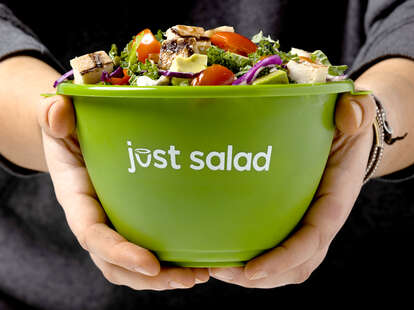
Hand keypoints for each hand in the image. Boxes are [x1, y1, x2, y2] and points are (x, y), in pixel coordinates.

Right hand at [38, 95, 208, 289]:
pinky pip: (147, 248)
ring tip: (200, 274)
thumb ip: (53, 116)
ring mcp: (113, 223)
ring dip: (166, 276)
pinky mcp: (131, 220)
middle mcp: (95, 220)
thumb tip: (58, 114)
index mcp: (77, 199)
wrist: (75, 139)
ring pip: (133, 266)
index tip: (151, 264)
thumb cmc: (68, 131)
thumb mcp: (58, 120)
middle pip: (116, 264)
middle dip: (151, 278)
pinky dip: (170, 260)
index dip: (120, 253)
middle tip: (189, 278)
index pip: (94, 236)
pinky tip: (198, 258)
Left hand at [209, 93, 376, 287]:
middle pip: (294, 266)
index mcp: (333, 201)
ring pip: (283, 269)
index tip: (251, 270)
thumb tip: (351, 116)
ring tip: (215, 268)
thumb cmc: (344, 130)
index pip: (311, 240)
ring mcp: (306, 228)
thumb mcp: (352, 115)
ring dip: (249, 276)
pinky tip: (224, 254)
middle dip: (258, 276)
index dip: (283, 259)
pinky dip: (251, 262)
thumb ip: (356, 111)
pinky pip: (275, 254)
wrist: (344, 141)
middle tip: (218, 269)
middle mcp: (320, 223)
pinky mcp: (292, 225)